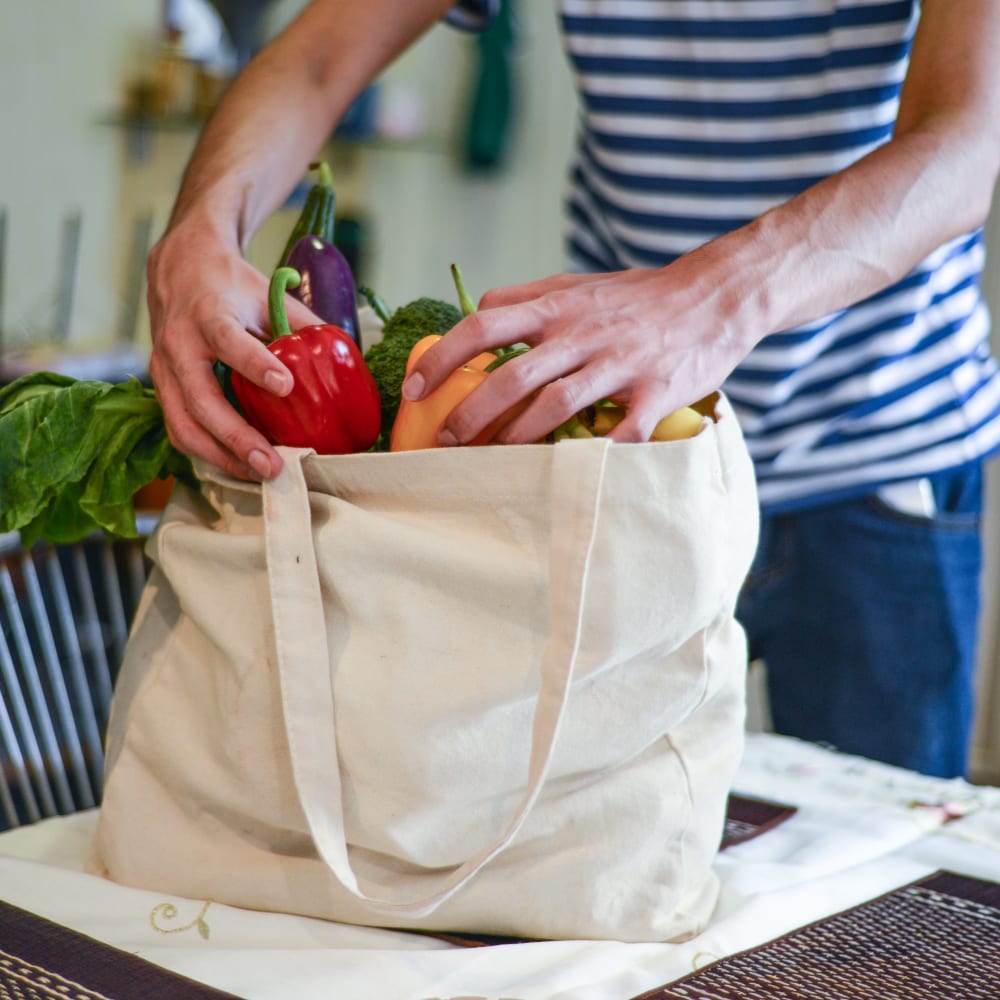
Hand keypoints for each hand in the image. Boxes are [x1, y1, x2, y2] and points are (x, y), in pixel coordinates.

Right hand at [146, 216, 323, 479]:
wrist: (178, 268)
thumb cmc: (229, 284)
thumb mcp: (266, 294)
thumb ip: (300, 326)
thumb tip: (342, 360)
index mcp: (209, 313)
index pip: (228, 339)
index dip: (254, 364)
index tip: (285, 386)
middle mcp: (179, 344)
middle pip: (201, 399)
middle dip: (237, 438)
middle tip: (272, 464)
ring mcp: (164, 370)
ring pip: (184, 425)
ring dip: (222, 457)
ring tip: (259, 474)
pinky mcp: (163, 389)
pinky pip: (180, 429)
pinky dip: (209, 453)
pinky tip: (239, 465)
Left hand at [401, 255, 754, 444]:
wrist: (714, 295)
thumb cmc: (637, 296)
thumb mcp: (577, 284)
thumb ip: (527, 297)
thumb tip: (475, 310)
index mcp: (558, 307)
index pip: (484, 325)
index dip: (442, 358)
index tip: (414, 389)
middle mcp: (583, 333)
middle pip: (513, 375)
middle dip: (472, 413)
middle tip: (447, 442)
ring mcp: (620, 363)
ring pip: (557, 404)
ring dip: (518, 437)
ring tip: (492, 461)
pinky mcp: (656, 391)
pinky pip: (621, 431)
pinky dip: (595, 455)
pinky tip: (570, 474)